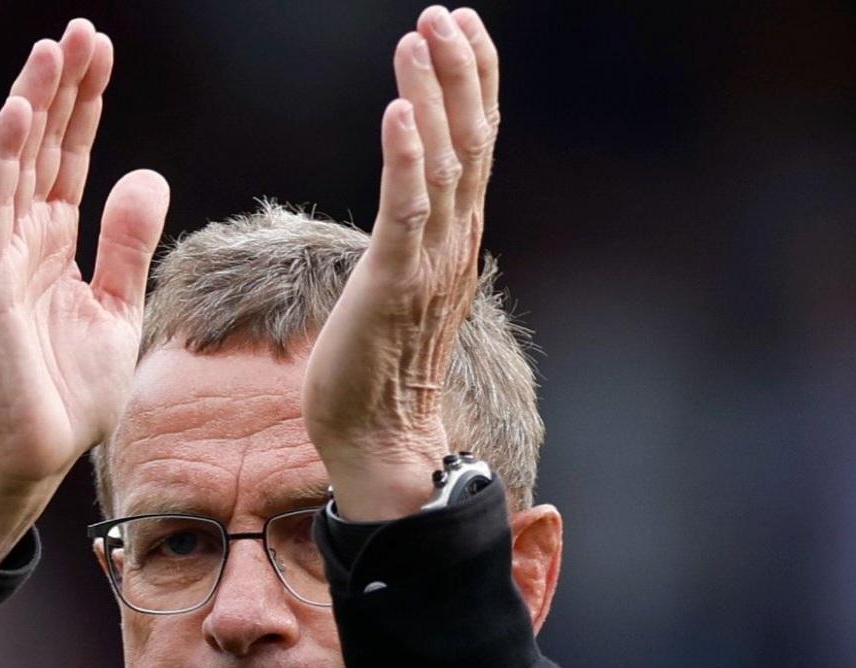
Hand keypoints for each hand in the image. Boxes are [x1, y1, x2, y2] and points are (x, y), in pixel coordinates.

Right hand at [0, 19, 169, 564]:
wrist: (32, 454)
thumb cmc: (66, 393)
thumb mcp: (116, 308)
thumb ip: (126, 244)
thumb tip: (147, 175)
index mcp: (53, 245)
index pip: (70, 158)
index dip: (85, 106)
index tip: (103, 52)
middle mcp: (21, 239)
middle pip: (43, 146)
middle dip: (62, 88)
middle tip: (82, 30)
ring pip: (14, 162)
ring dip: (32, 104)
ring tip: (53, 48)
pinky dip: (3, 157)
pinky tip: (19, 111)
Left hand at [301, 6, 497, 520]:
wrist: (381, 437)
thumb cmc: (380, 367)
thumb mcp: (404, 286)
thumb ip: (415, 239)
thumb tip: (412, 204)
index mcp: (457, 238)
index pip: (476, 144)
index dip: (473, 81)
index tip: (461, 26)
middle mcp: (454, 242)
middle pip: (472, 139)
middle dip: (460, 71)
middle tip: (444, 13)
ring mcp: (429, 262)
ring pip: (445, 162)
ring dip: (434, 95)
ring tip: (420, 36)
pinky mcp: (395, 283)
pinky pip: (406, 209)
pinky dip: (406, 157)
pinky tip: (397, 111)